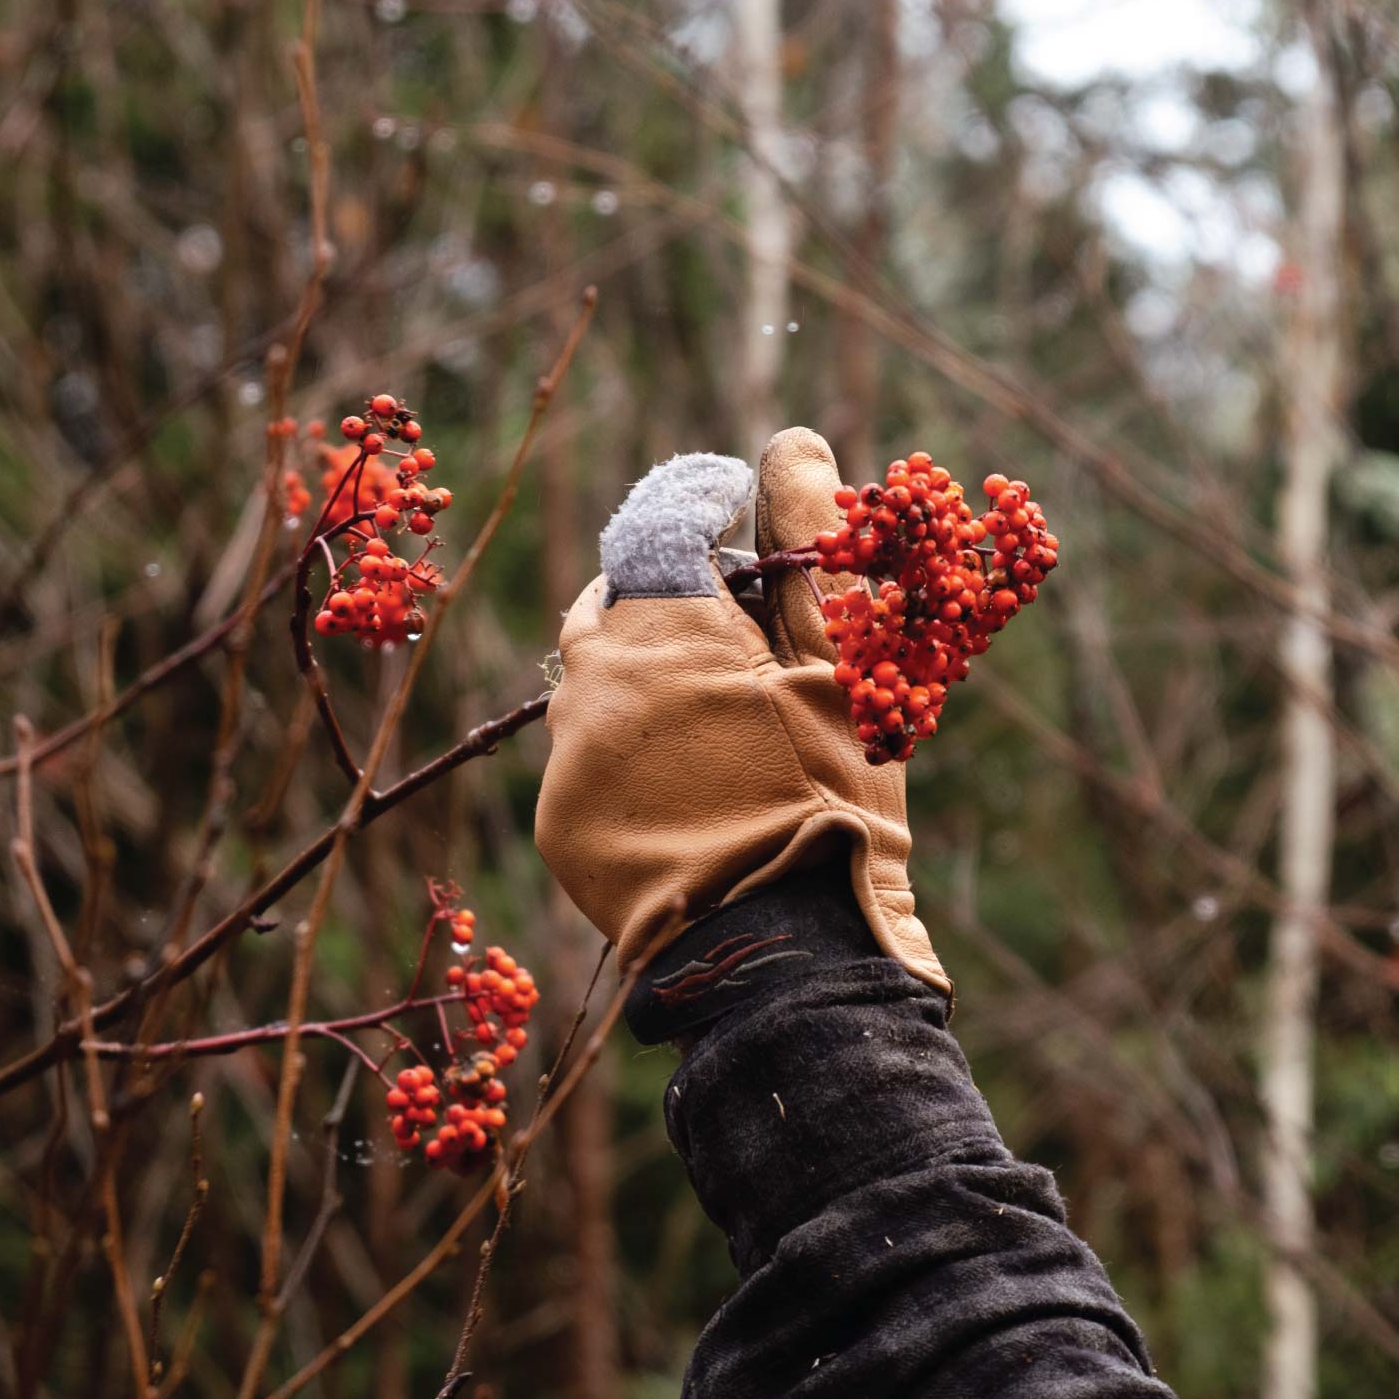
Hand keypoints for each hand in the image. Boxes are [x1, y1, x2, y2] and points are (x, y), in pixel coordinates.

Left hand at [534, 427, 948, 990]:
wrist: (779, 952)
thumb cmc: (826, 798)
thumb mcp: (838, 667)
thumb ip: (810, 548)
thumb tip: (794, 445)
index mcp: (662, 625)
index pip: (659, 527)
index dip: (700, 509)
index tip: (733, 509)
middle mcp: (592, 678)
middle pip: (617, 608)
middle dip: (668, 605)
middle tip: (735, 637)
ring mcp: (567, 755)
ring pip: (598, 686)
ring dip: (649, 683)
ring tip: (723, 727)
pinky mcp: (560, 822)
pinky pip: (588, 760)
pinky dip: (634, 757)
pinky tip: (694, 792)